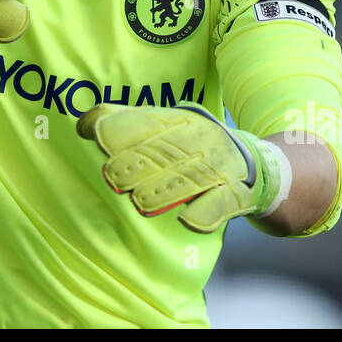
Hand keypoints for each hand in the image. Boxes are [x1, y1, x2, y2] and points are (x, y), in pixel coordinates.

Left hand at [76, 102, 281, 232]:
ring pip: (188, 180)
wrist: (260, 164)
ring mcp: (217, 169)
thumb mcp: (168, 123)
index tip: (95, 135)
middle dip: (137, 164)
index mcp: (180, 122)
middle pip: (164, 152)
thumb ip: (126, 120)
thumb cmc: (197, 143)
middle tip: (114, 177)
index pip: (146, 122)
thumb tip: (82, 123)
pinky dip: (204, 213)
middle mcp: (198, 142)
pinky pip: (220, 205)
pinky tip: (187, 221)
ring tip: (141, 201)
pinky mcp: (235, 195)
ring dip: (164, 191)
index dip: (120, 129)